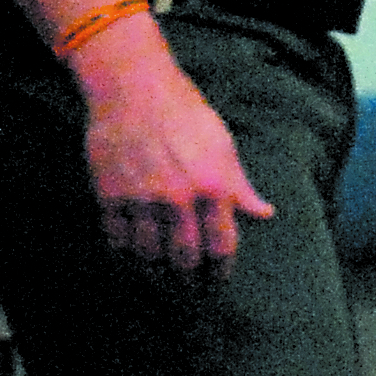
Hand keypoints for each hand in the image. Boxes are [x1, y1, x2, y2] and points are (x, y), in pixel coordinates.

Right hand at [71, 19, 273, 268]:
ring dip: (155, 270)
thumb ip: (240, 185)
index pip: (221, 247)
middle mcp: (178, 197)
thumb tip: (265, 213)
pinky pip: (117, 241)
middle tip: (188, 288)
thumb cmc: (185, 111)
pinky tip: (131, 255)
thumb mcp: (222, 143)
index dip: (220, 272)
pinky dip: (124, 253)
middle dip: (188, 279)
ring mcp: (142, 198)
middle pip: (184, 259)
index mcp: (213, 184)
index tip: (217, 282)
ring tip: (160, 276)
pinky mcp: (110, 195)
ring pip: (148, 256)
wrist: (134, 87)